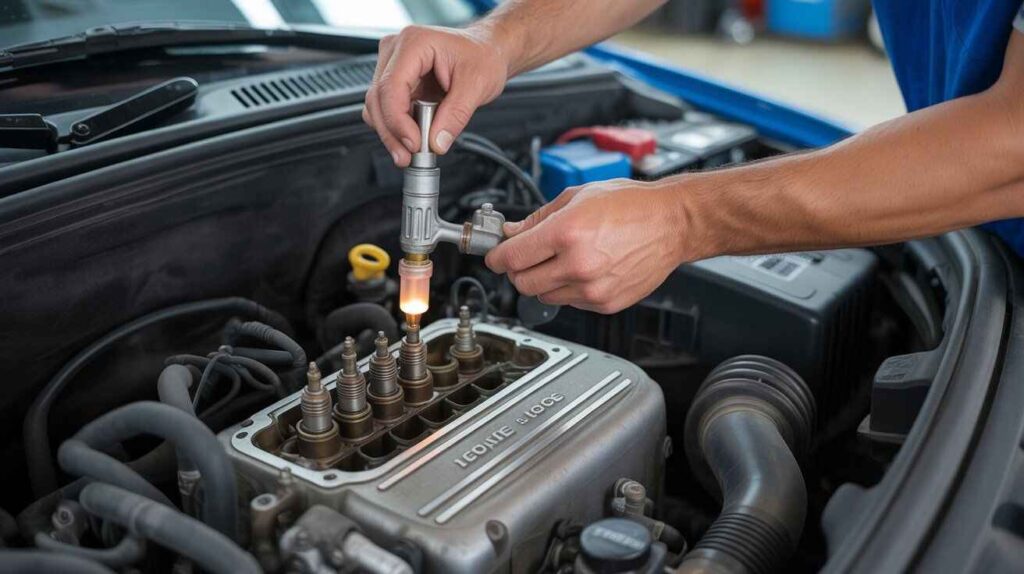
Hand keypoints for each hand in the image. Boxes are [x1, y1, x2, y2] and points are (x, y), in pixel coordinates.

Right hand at [363, 24, 510, 166]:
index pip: (390, 87)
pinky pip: (386, 108)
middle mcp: (397, 50)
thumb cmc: (482, 56)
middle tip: (408, 156)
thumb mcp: (477, 85)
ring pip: (376, 106)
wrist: (487, 51)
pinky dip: (396, 128)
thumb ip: (455, 115)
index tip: (413, 144)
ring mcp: (393, 65)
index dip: (397, 121)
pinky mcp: (397, 81)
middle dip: (391, 133)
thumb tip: (436, 143)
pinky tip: (411, 140)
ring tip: (411, 153)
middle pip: (377, 98)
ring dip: (391, 133)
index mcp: (414, 43)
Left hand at [485, 179, 695, 313]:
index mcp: (567, 233)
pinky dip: (569, 289)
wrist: (672, 224)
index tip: (496, 255)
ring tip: (562, 260)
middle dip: (518, 270)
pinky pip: (570, 302)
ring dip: (544, 281)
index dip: (497, 256)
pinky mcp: (604, 303)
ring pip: (544, 295)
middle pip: (522, 283)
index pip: (512, 257)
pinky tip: (584, 269)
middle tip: (526, 257)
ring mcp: (592, 288)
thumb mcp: (577, 198)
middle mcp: (577, 264)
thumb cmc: (632, 205)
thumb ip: (538, 218)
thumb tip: (512, 232)